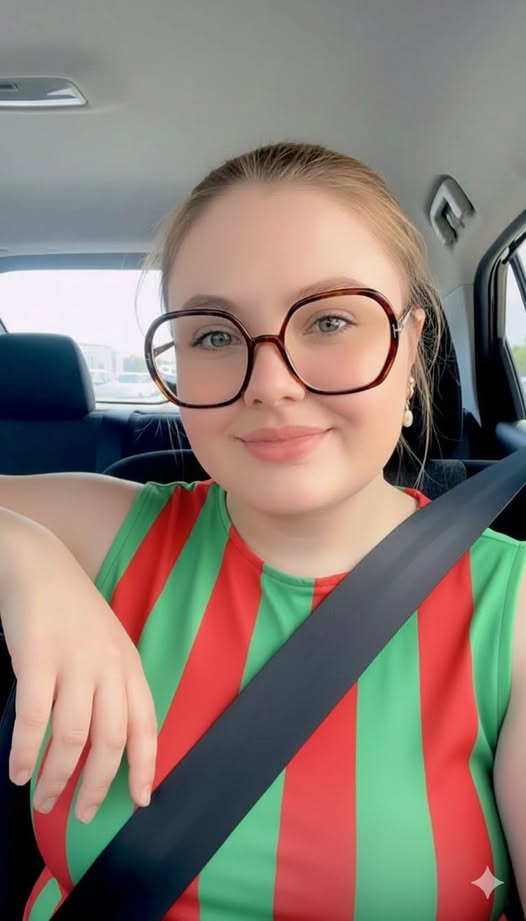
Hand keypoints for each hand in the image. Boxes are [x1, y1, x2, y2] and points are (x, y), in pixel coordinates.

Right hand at [1, 534, 156, 822]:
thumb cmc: (71, 607)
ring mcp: (73, 661)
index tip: (141, 800)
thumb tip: (110, 739)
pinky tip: (17, 772)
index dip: (146, 767)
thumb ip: (114, 683)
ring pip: (73, 738)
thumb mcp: (107, 642)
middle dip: (98, 786)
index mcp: (128, 664)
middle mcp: (108, 665)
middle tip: (83, 815)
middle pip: (112, 741)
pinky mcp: (37, 658)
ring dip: (57, 777)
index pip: (146, 725)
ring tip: (42, 800)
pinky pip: (33, 719)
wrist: (38, 563)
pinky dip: (25, 752)